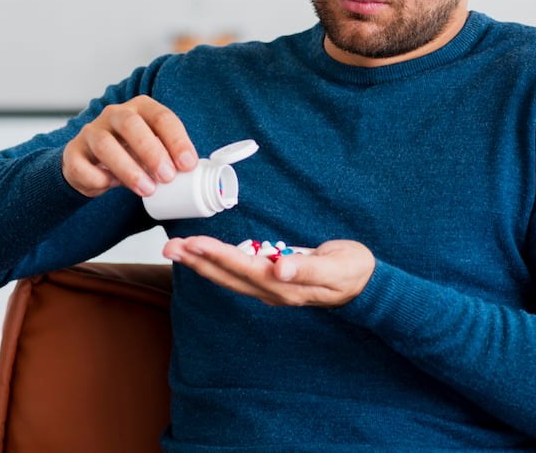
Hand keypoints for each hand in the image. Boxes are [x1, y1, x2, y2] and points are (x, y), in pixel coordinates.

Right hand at [62, 95, 198, 197]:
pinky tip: (111, 186)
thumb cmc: (129, 154)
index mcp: (140, 109)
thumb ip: (169, 156)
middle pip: (132, 124)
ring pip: (105, 144)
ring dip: (129, 169)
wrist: (89, 164)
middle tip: (167, 177)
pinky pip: (83, 166)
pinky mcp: (73, 153)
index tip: (188, 165)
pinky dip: (99, 179)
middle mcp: (114, 114)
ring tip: (147, 190)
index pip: (161, 117)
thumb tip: (192, 172)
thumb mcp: (152, 149)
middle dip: (152, 151)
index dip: (177, 140)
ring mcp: (91, 132)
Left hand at [162, 236, 374, 306]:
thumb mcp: (335, 268)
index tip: (195, 244)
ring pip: (228, 276)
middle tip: (170, 247)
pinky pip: (237, 273)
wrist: (365, 286)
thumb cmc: (352, 271)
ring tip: (178, 250)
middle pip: (227, 276)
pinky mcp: (271, 281)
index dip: (218, 256)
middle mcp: (271, 290)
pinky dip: (217, 263)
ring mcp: (270, 288)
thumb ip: (307, 269)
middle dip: (197, 261)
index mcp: (285, 285)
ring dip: (202, 263)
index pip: (244, 268)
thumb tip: (279, 268)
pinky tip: (203, 256)